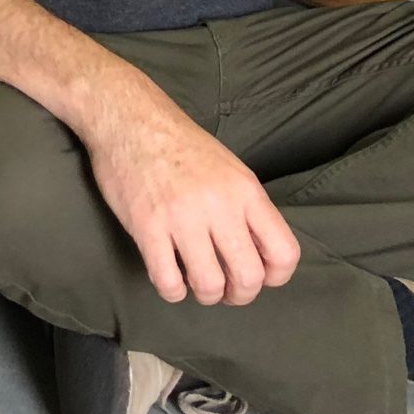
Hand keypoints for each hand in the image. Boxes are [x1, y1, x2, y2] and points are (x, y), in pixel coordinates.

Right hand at [79, 82, 300, 307]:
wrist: (129, 118)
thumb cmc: (181, 145)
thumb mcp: (230, 168)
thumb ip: (247, 209)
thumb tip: (260, 253)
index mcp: (245, 191)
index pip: (284, 253)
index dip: (276, 277)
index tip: (258, 274)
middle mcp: (219, 205)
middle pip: (249, 278)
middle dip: (239, 295)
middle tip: (225, 288)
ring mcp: (181, 216)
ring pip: (209, 285)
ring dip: (205, 295)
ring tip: (195, 282)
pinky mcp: (147, 226)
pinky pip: (167, 281)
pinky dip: (172, 291)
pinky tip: (170, 279)